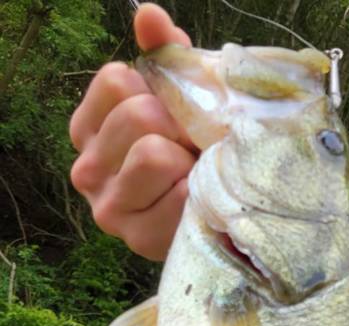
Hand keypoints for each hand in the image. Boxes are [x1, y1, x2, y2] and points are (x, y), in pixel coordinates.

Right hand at [69, 4, 195, 259]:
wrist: (219, 218)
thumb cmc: (193, 155)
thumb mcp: (180, 102)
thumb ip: (165, 58)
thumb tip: (151, 15)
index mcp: (89, 127)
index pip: (117, 80)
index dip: (159, 92)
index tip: (174, 116)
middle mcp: (87, 168)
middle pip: (137, 115)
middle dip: (178, 128)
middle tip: (191, 150)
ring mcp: (108, 208)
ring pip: (152, 154)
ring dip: (187, 161)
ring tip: (193, 175)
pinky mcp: (137, 238)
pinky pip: (177, 195)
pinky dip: (197, 193)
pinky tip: (197, 200)